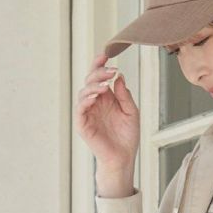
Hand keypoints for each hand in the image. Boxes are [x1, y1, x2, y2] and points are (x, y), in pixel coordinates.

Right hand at [74, 51, 139, 176]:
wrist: (124, 157)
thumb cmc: (127, 136)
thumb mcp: (131, 111)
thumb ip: (125, 95)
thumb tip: (119, 77)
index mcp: (105, 97)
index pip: (99, 76)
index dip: (100, 64)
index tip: (106, 55)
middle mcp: (95, 103)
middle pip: (90, 80)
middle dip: (99, 72)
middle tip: (111, 71)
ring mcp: (87, 113)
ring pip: (84, 92)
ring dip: (93, 85)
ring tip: (105, 84)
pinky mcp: (83, 124)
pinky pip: (80, 109)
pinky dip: (86, 100)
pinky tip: (95, 96)